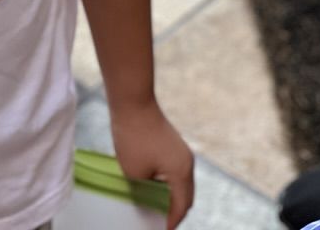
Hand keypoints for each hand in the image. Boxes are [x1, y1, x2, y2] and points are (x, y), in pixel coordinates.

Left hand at [110, 100, 193, 229]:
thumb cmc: (133, 138)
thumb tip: (146, 202)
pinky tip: (151, 187)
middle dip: (173, 212)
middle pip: (185, 198)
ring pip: (180, 184)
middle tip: (157, 223)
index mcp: (182, 174)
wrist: (132, 102)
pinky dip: (167, 183)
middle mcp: (187, 163)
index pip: (180, 208)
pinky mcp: (173, 144)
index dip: (170, 223)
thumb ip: (143, 192)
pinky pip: (174, 172)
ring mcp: (182, 152)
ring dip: (169, 196)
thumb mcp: (134, 173)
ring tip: (152, 207)